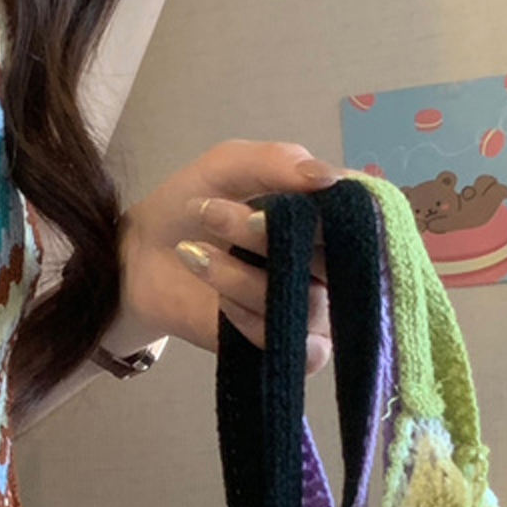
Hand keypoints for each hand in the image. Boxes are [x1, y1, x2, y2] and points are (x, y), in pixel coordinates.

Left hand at [119, 140, 368, 376]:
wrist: (139, 257)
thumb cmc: (190, 206)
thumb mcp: (226, 167)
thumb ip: (275, 161)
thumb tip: (330, 178)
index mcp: (328, 215)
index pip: (367, 215)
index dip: (330, 211)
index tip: (276, 199)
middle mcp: (330, 262)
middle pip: (334, 258)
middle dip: (267, 236)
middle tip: (211, 214)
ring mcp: (311, 306)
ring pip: (308, 302)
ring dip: (243, 277)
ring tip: (193, 252)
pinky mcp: (284, 344)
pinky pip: (289, 340)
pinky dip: (249, 318)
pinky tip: (218, 302)